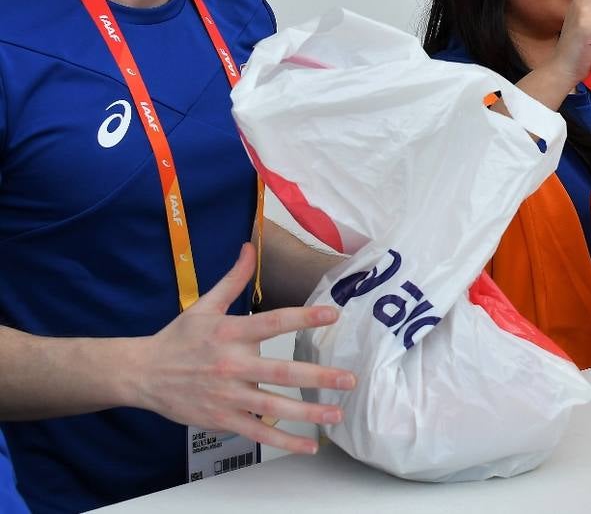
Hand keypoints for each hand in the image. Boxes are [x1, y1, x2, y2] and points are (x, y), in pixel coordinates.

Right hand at [127, 244, 355, 454]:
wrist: (142, 374)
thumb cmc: (178, 337)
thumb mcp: (204, 305)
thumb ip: (233, 278)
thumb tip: (249, 247)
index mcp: (230, 333)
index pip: (272, 323)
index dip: (303, 317)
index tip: (333, 314)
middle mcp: (232, 365)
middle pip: (280, 372)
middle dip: (318, 377)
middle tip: (348, 380)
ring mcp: (227, 395)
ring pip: (274, 406)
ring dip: (308, 412)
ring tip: (337, 414)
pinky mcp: (222, 418)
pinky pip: (258, 432)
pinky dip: (284, 441)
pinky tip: (309, 445)